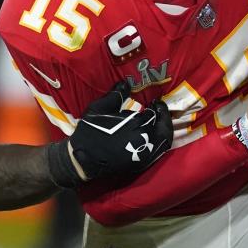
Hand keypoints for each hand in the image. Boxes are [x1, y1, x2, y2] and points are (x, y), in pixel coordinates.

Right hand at [47, 81, 172, 186]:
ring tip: (158, 122)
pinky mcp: (141, 164)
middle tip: (159, 110)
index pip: (155, 114)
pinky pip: (158, 152)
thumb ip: (115, 95)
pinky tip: (152, 135)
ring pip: (164, 141)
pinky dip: (159, 141)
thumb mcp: (99, 108)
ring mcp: (144, 154)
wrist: (83, 159)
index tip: (156, 102)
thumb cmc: (91, 131)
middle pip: (164, 128)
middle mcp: (145, 140)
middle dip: (164, 117)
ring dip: (164, 129)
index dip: (157, 107)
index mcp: (136, 124)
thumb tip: (126, 83)